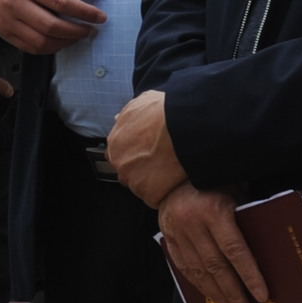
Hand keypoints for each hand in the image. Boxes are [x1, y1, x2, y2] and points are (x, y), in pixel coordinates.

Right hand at [0, 0, 106, 53]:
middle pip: (51, 25)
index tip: (100, 17)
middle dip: (77, 31)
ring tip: (77, 35)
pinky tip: (61, 40)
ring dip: (65, 42)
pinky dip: (50, 48)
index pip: (60, 2)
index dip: (84, 12)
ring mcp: (7, 21)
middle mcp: (14, 3)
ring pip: (41, 42)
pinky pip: (31, 48)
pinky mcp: (5, 33)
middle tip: (91, 29)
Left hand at [106, 88, 186, 205]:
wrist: (185, 127)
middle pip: (128, 172)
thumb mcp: (142, 103)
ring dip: (154, 183)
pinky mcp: (149, 194)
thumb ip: (128, 115)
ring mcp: (134, 180)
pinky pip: (155, 199)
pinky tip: (176, 182)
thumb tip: (119, 119)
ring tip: (172, 173)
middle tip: (162, 164)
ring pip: (141, 187)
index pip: (119, 155)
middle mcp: (120, 162)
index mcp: (115, 141)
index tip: (149, 155)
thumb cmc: (166, 112)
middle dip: (142, 171)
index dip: (135, 155)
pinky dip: (164, 194)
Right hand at [156, 185, 269, 302]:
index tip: (261, 295)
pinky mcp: (167, 237)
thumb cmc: (215, 181)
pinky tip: (210, 297)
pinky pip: (183, 266)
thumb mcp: (236, 192)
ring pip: (198, 271)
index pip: (235, 250)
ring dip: (216, 295)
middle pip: (216, 267)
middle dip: (233, 294)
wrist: (174, 172)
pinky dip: (198, 284)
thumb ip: (246, 219)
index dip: (249, 275)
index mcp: (214, 211)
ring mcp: (177, 232)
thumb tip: (268, 252)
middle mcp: (192, 223)